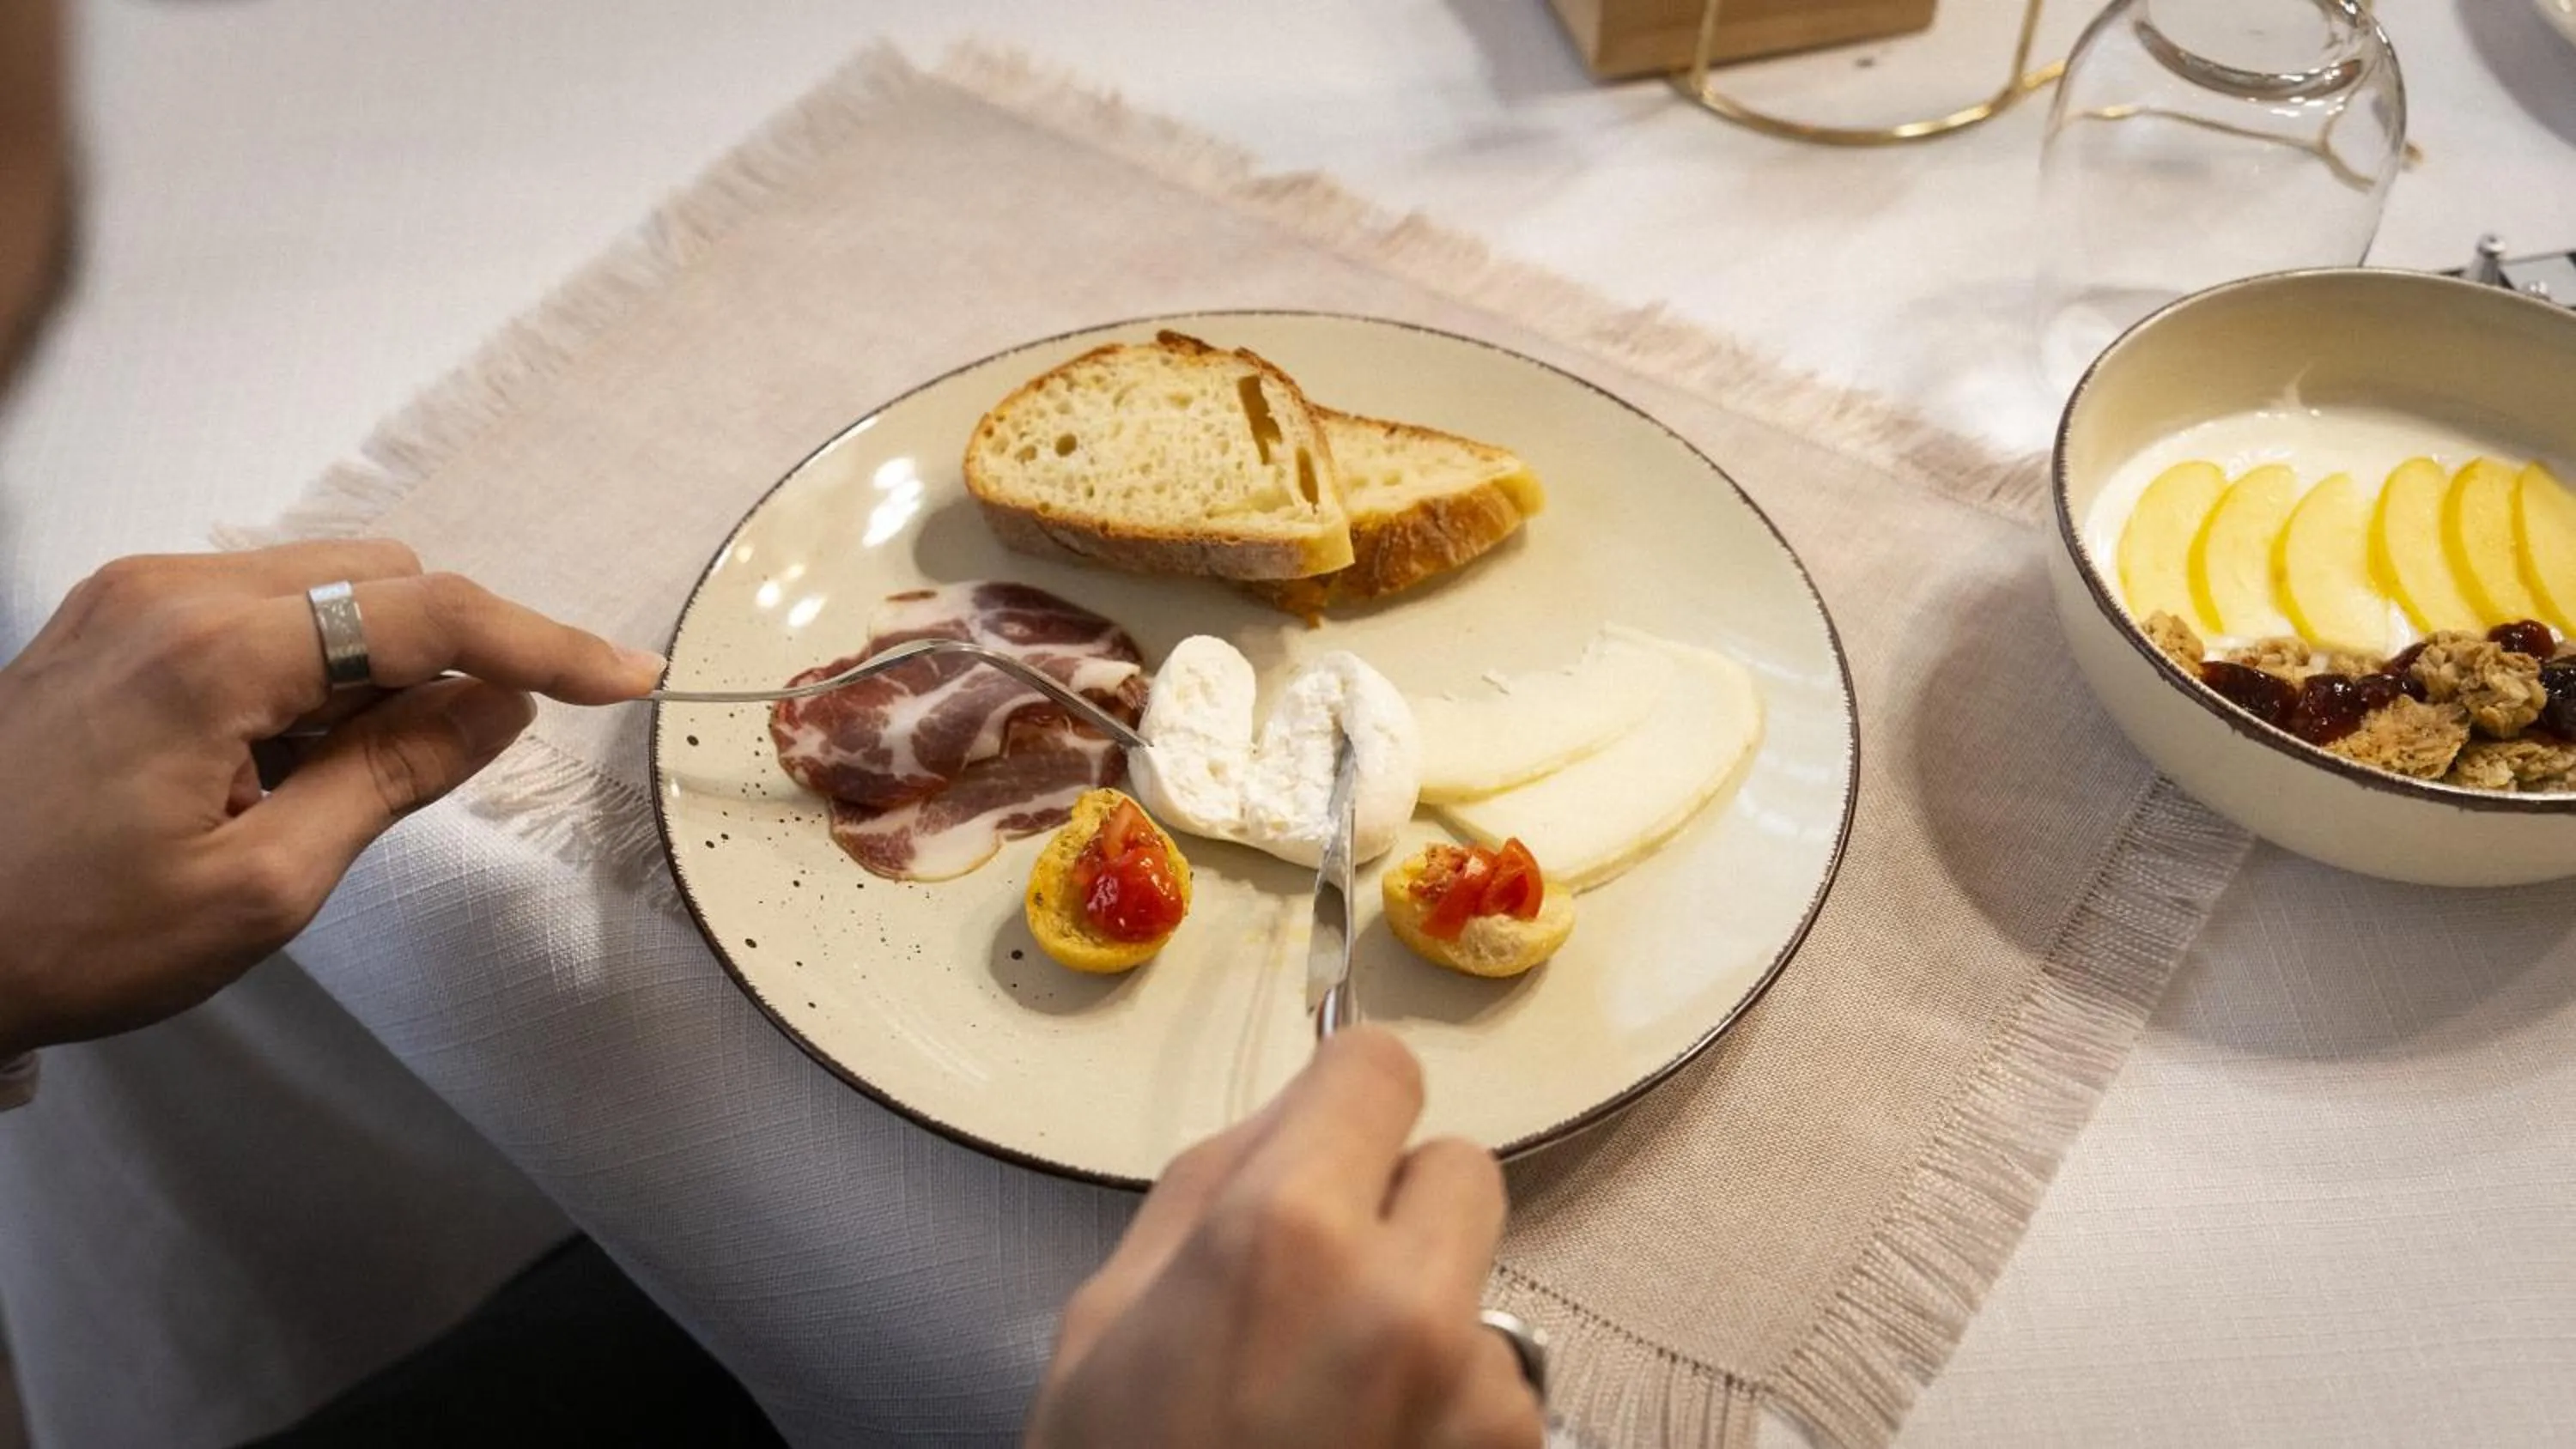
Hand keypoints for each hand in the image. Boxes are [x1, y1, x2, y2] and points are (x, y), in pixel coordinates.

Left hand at [0, 543, 661, 1058]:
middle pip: (380, 578)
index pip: (428, 614)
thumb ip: (394, 775)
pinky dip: (304, 673)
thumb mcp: (262, 884)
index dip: (544, 648)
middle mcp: (169, 590)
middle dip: (443, 659)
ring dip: (369, 670)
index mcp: (212, 651)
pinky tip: (267, 766)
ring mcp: (131, 598)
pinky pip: (256, 612)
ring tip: (315, 790)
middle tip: (428, 774)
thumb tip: (497, 706)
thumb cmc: (65, 934)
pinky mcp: (109, 621)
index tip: (628, 679)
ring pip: (322, 589)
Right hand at [1026, 1026, 1541, 1448]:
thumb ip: (1207, 1190)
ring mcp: (1477, 1393)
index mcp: (1283, 1235)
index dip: (1345, 1099)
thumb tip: (1288, 1116)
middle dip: (1398, 1204)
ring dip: (1427, 1319)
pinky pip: (1498, 1386)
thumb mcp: (1105, 1323)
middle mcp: (1404, 1296)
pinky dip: (1450, 1408)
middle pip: (1458, 1166)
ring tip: (1337, 1407)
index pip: (1380, 1068)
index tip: (1328, 1136)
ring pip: (1480, 1287)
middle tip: (1325, 1285)